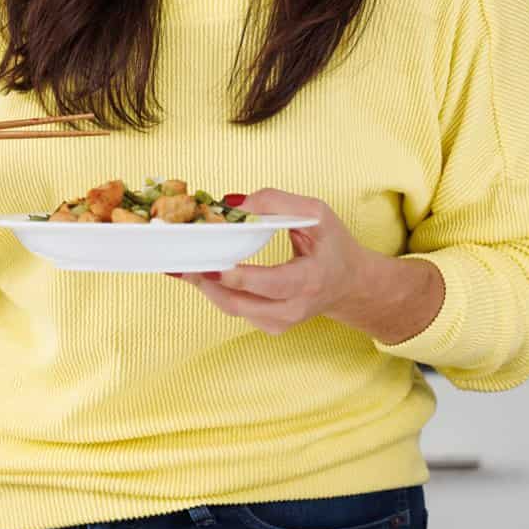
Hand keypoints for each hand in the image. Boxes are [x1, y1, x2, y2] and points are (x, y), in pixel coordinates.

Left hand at [176, 187, 365, 335]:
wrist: (348, 283)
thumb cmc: (332, 245)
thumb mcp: (317, 214)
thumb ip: (277, 203)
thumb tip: (234, 205)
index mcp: (310, 280)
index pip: (273, 284)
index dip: (242, 277)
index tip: (215, 265)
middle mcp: (294, 308)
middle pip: (242, 303)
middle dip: (208, 282)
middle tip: (181, 263)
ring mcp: (281, 322)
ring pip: (233, 308)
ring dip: (205, 286)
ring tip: (180, 265)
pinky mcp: (269, 325)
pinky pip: (236, 308)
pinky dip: (216, 290)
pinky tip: (201, 272)